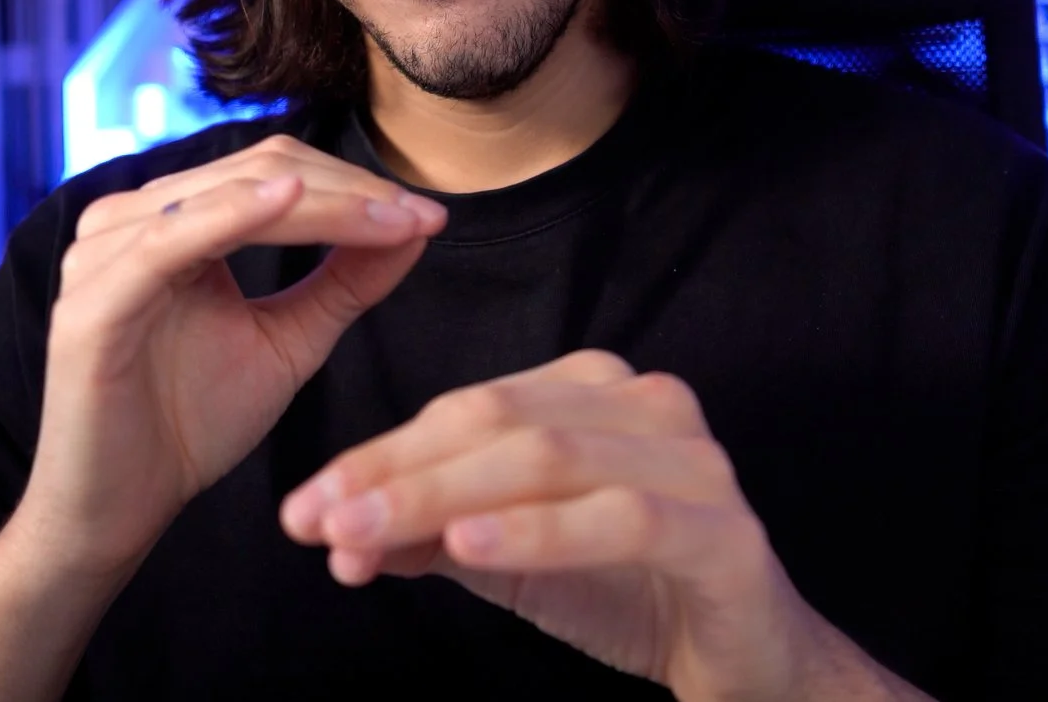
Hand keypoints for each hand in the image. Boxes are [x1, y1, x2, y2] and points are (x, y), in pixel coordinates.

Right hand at [11, 135, 445, 583]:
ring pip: (227, 194)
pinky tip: (289, 201)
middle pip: (259, 170)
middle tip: (420, 217)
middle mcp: (130, 221)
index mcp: (173, 221)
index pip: (278, 172)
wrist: (119, 509)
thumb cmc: (191, 425)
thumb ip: (342, 283)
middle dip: (349, 191)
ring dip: (318, 203)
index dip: (357, 186)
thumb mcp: (288, 342)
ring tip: (389, 220)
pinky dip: (232, 214)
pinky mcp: (91, 303)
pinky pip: (169, 242)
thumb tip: (414, 227)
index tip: (429, 216)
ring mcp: (103, 256)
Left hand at [278, 351, 919, 701]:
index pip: (466, 409)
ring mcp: (694, 461)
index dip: (378, 455)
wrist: (745, 657)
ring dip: (445, 499)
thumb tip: (338, 534)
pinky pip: (621, 517)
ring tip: (368, 536)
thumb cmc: (626, 591)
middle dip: (397, 473)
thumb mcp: (511, 558)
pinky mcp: (722, 530)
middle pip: (498, 423)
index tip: (302, 507)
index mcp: (594, 391)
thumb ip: (435, 533)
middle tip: (319, 523)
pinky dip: (539, 531)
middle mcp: (647, 405)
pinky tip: (470, 548)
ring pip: (550, 459)